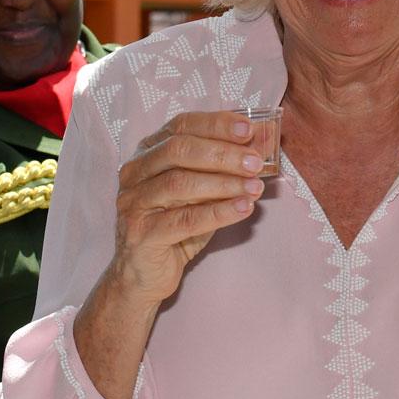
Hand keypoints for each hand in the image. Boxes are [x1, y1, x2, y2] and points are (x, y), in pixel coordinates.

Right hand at [108, 110, 266, 305]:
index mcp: (148, 152)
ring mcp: (134, 203)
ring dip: (224, 183)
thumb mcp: (204, 189)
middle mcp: (135, 172)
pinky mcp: (141, 234)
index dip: (216, 124)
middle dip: (223, 154)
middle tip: (255, 162)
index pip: (182, 125)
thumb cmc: (176, 225)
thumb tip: (264, 137)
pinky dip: (218, 212)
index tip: (249, 129)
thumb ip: (228, 163)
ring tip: (254, 187)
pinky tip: (243, 208)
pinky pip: (184, 220)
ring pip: (180, 184)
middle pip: (179, 151)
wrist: (144, 275)